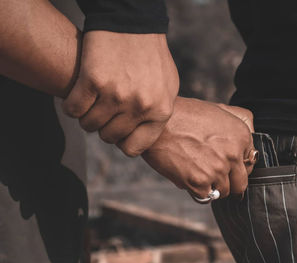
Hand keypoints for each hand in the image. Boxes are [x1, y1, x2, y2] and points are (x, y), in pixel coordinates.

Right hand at [63, 31, 178, 156]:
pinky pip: (73, 110)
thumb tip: (141, 136)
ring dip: (87, 117)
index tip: (119, 129)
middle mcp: (140, 106)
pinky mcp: (93, 80)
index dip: (122, 141)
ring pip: (88, 126)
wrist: (133, 23)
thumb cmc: (151, 59)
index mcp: (160, 111)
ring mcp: (116, 94)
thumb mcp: (167, 89)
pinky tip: (79, 94)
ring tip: (92, 102)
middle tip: (104, 111)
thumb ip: (158, 115)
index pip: (133, 148)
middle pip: (109, 137)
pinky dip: (71, 106)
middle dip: (104, 127)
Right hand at [142, 97, 253, 198]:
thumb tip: (251, 134)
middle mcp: (233, 155)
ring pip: (222, 192)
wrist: (158, 123)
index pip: (249, 165)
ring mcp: (216, 171)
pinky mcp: (198, 183)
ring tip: (196, 171)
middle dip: (227, 181)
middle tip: (213, 175)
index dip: (236, 167)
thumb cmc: (184, 114)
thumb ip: (241, 121)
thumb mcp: (219, 109)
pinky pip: (204, 196)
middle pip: (239, 184)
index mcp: (241, 136)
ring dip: (211, 186)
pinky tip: (187, 174)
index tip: (226, 167)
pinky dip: (195, 189)